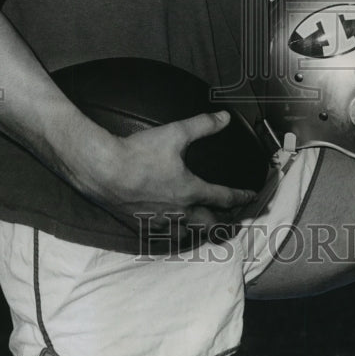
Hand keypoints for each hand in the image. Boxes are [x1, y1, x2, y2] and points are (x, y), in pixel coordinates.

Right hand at [89, 110, 256, 247]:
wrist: (103, 171)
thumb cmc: (139, 153)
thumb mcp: (175, 133)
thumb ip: (203, 125)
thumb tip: (225, 117)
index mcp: (190, 190)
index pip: (223, 197)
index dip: (240, 196)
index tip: (251, 197)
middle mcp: (179, 212)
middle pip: (210, 224)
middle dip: (226, 223)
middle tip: (236, 220)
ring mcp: (160, 222)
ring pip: (188, 235)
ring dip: (202, 232)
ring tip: (208, 229)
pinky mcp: (141, 226)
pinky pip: (165, 238)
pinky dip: (176, 236)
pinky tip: (174, 231)